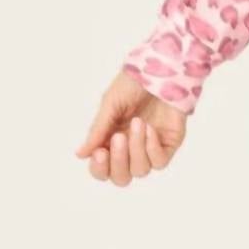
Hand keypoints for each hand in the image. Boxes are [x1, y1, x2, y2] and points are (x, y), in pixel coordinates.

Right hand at [75, 71, 186, 186]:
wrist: (162, 70)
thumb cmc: (134, 84)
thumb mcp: (110, 104)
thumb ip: (97, 130)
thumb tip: (80, 154)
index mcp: (111, 141)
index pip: (102, 169)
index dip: (99, 168)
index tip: (99, 153)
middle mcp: (130, 149)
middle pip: (121, 178)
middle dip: (118, 162)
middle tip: (118, 138)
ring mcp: (150, 149)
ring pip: (140, 170)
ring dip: (136, 148)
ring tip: (138, 122)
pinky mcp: (169, 145)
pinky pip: (159, 162)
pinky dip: (152, 147)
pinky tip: (150, 129)